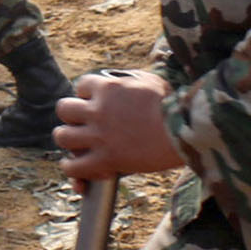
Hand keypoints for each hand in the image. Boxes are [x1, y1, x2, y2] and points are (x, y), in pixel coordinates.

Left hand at [54, 68, 178, 179]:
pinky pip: (74, 166)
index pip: (81, 86)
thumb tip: (126, 82)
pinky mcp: (106, 159)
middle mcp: (98, 110)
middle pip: (64, 109)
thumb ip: (132, 81)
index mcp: (108, 87)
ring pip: (63, 136)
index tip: (93, 102)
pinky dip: (71, 168)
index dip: (86, 95)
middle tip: (82, 124)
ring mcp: (99, 135)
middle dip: (72, 116)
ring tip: (76, 145)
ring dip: (68, 140)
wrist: (187, 129)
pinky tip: (74, 167)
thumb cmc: (176, 105)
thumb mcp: (152, 81)